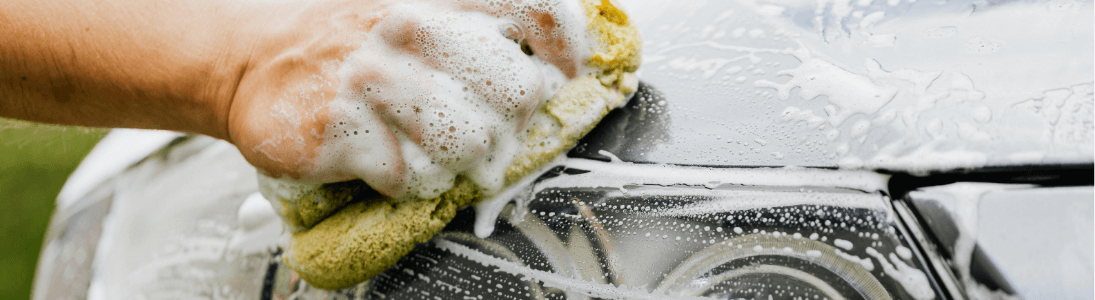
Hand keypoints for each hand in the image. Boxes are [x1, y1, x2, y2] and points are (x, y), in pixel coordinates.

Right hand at [229, 0, 590, 198]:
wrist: (252, 59)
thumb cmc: (347, 38)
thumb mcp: (411, 6)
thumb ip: (476, 23)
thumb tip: (550, 66)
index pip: (534, 5)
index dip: (566, 46)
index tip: (566, 70)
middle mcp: (407, 25)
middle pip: (519, 89)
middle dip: (511, 117)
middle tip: (483, 120)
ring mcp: (372, 78)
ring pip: (474, 141)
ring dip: (460, 155)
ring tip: (429, 142)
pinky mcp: (341, 130)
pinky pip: (415, 177)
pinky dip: (408, 177)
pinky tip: (384, 154)